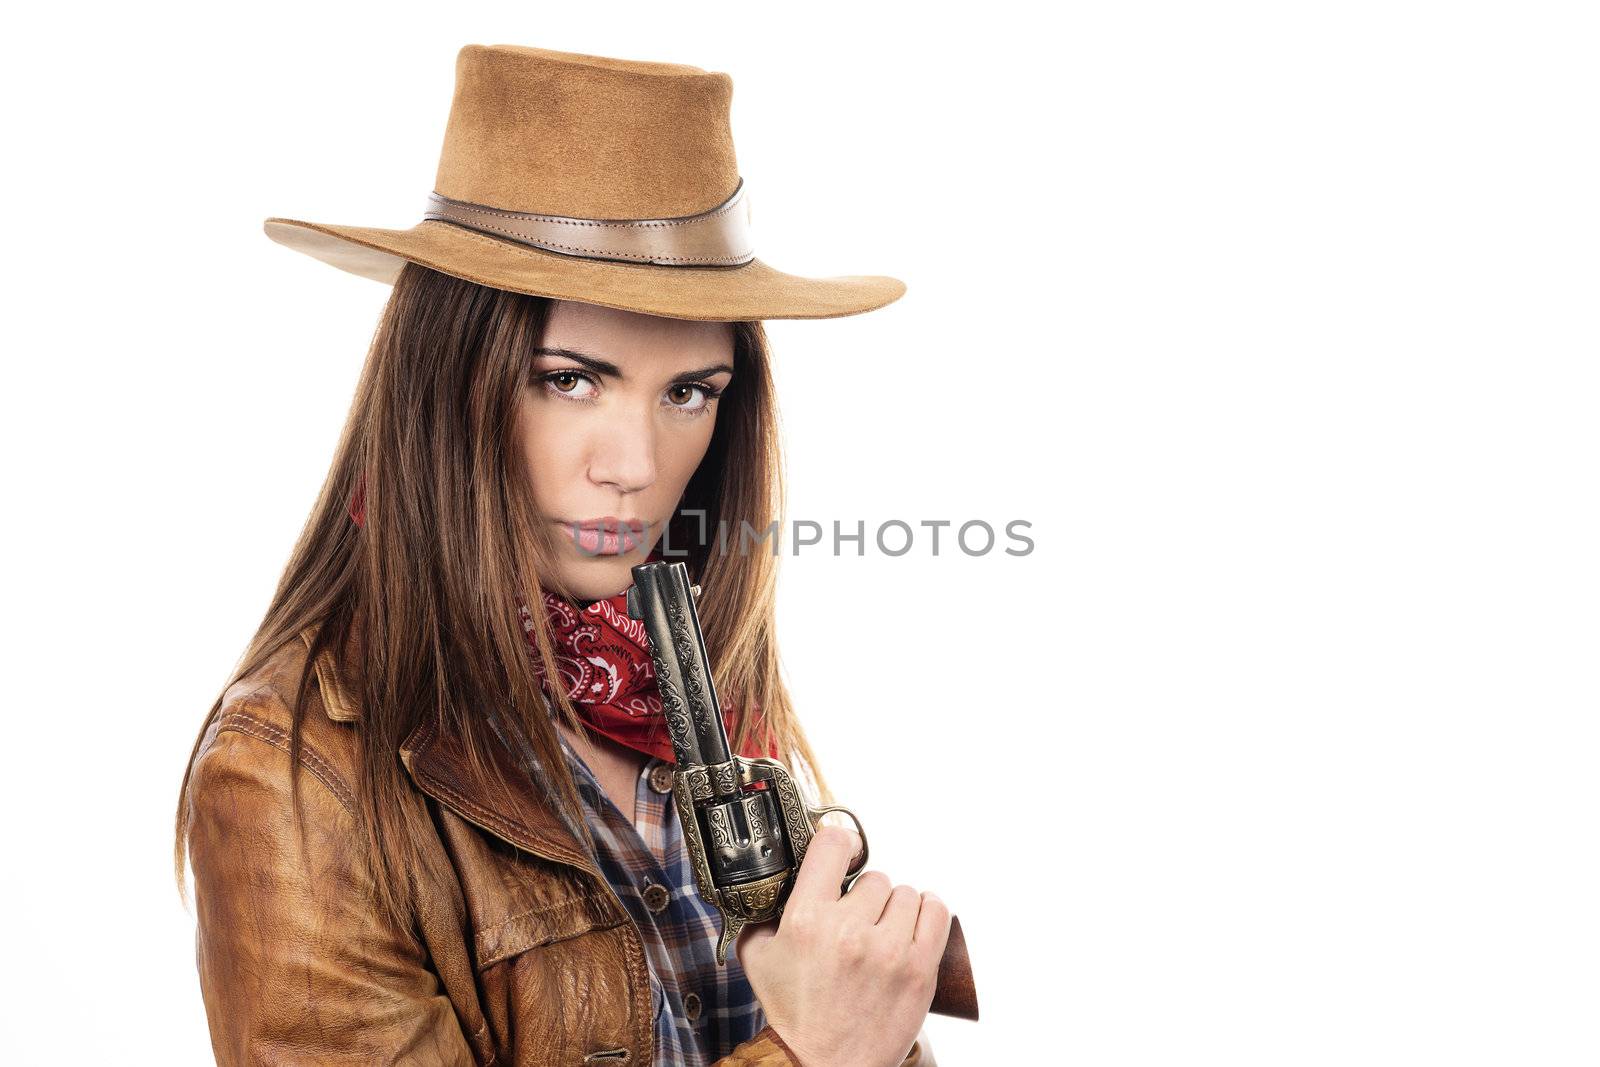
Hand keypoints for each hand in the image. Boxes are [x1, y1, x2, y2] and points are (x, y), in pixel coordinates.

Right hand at [736, 826, 951, 1066]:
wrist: (823, 1065)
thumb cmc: (795, 1015)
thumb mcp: (759, 958)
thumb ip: (763, 913)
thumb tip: (775, 879)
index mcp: (807, 920)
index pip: (832, 844)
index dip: (839, 844)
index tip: (842, 854)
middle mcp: (849, 931)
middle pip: (874, 876)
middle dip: (864, 896)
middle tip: (855, 922)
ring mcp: (889, 951)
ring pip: (905, 893)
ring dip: (894, 909)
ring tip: (881, 933)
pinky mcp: (919, 969)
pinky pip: (936, 912)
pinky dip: (926, 913)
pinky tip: (912, 926)